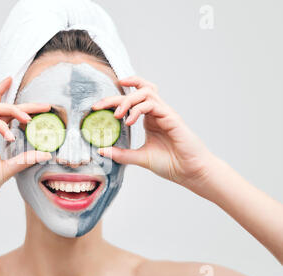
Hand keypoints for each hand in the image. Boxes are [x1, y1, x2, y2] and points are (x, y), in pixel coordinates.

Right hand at [0, 77, 51, 214]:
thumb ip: (25, 160)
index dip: (23, 107)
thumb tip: (46, 154)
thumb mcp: (8, 170)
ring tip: (28, 119)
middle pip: (3, 108)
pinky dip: (1, 126)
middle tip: (43, 106)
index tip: (43, 107)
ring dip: (13, 110)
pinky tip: (10, 137)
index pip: (8, 115)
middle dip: (24, 104)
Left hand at [95, 76, 214, 189]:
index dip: (114, 98)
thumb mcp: (140, 158)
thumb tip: (101, 150)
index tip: (97, 106)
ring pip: (145, 92)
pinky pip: (153, 104)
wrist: (190, 172)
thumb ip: (122, 154)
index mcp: (149, 119)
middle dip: (115, 96)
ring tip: (117, 115)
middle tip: (99, 106)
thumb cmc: (171, 164)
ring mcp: (165, 113)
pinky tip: (129, 121)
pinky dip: (138, 109)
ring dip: (127, 100)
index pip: (132, 99)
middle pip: (136, 91)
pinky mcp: (172, 117)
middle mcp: (157, 112)